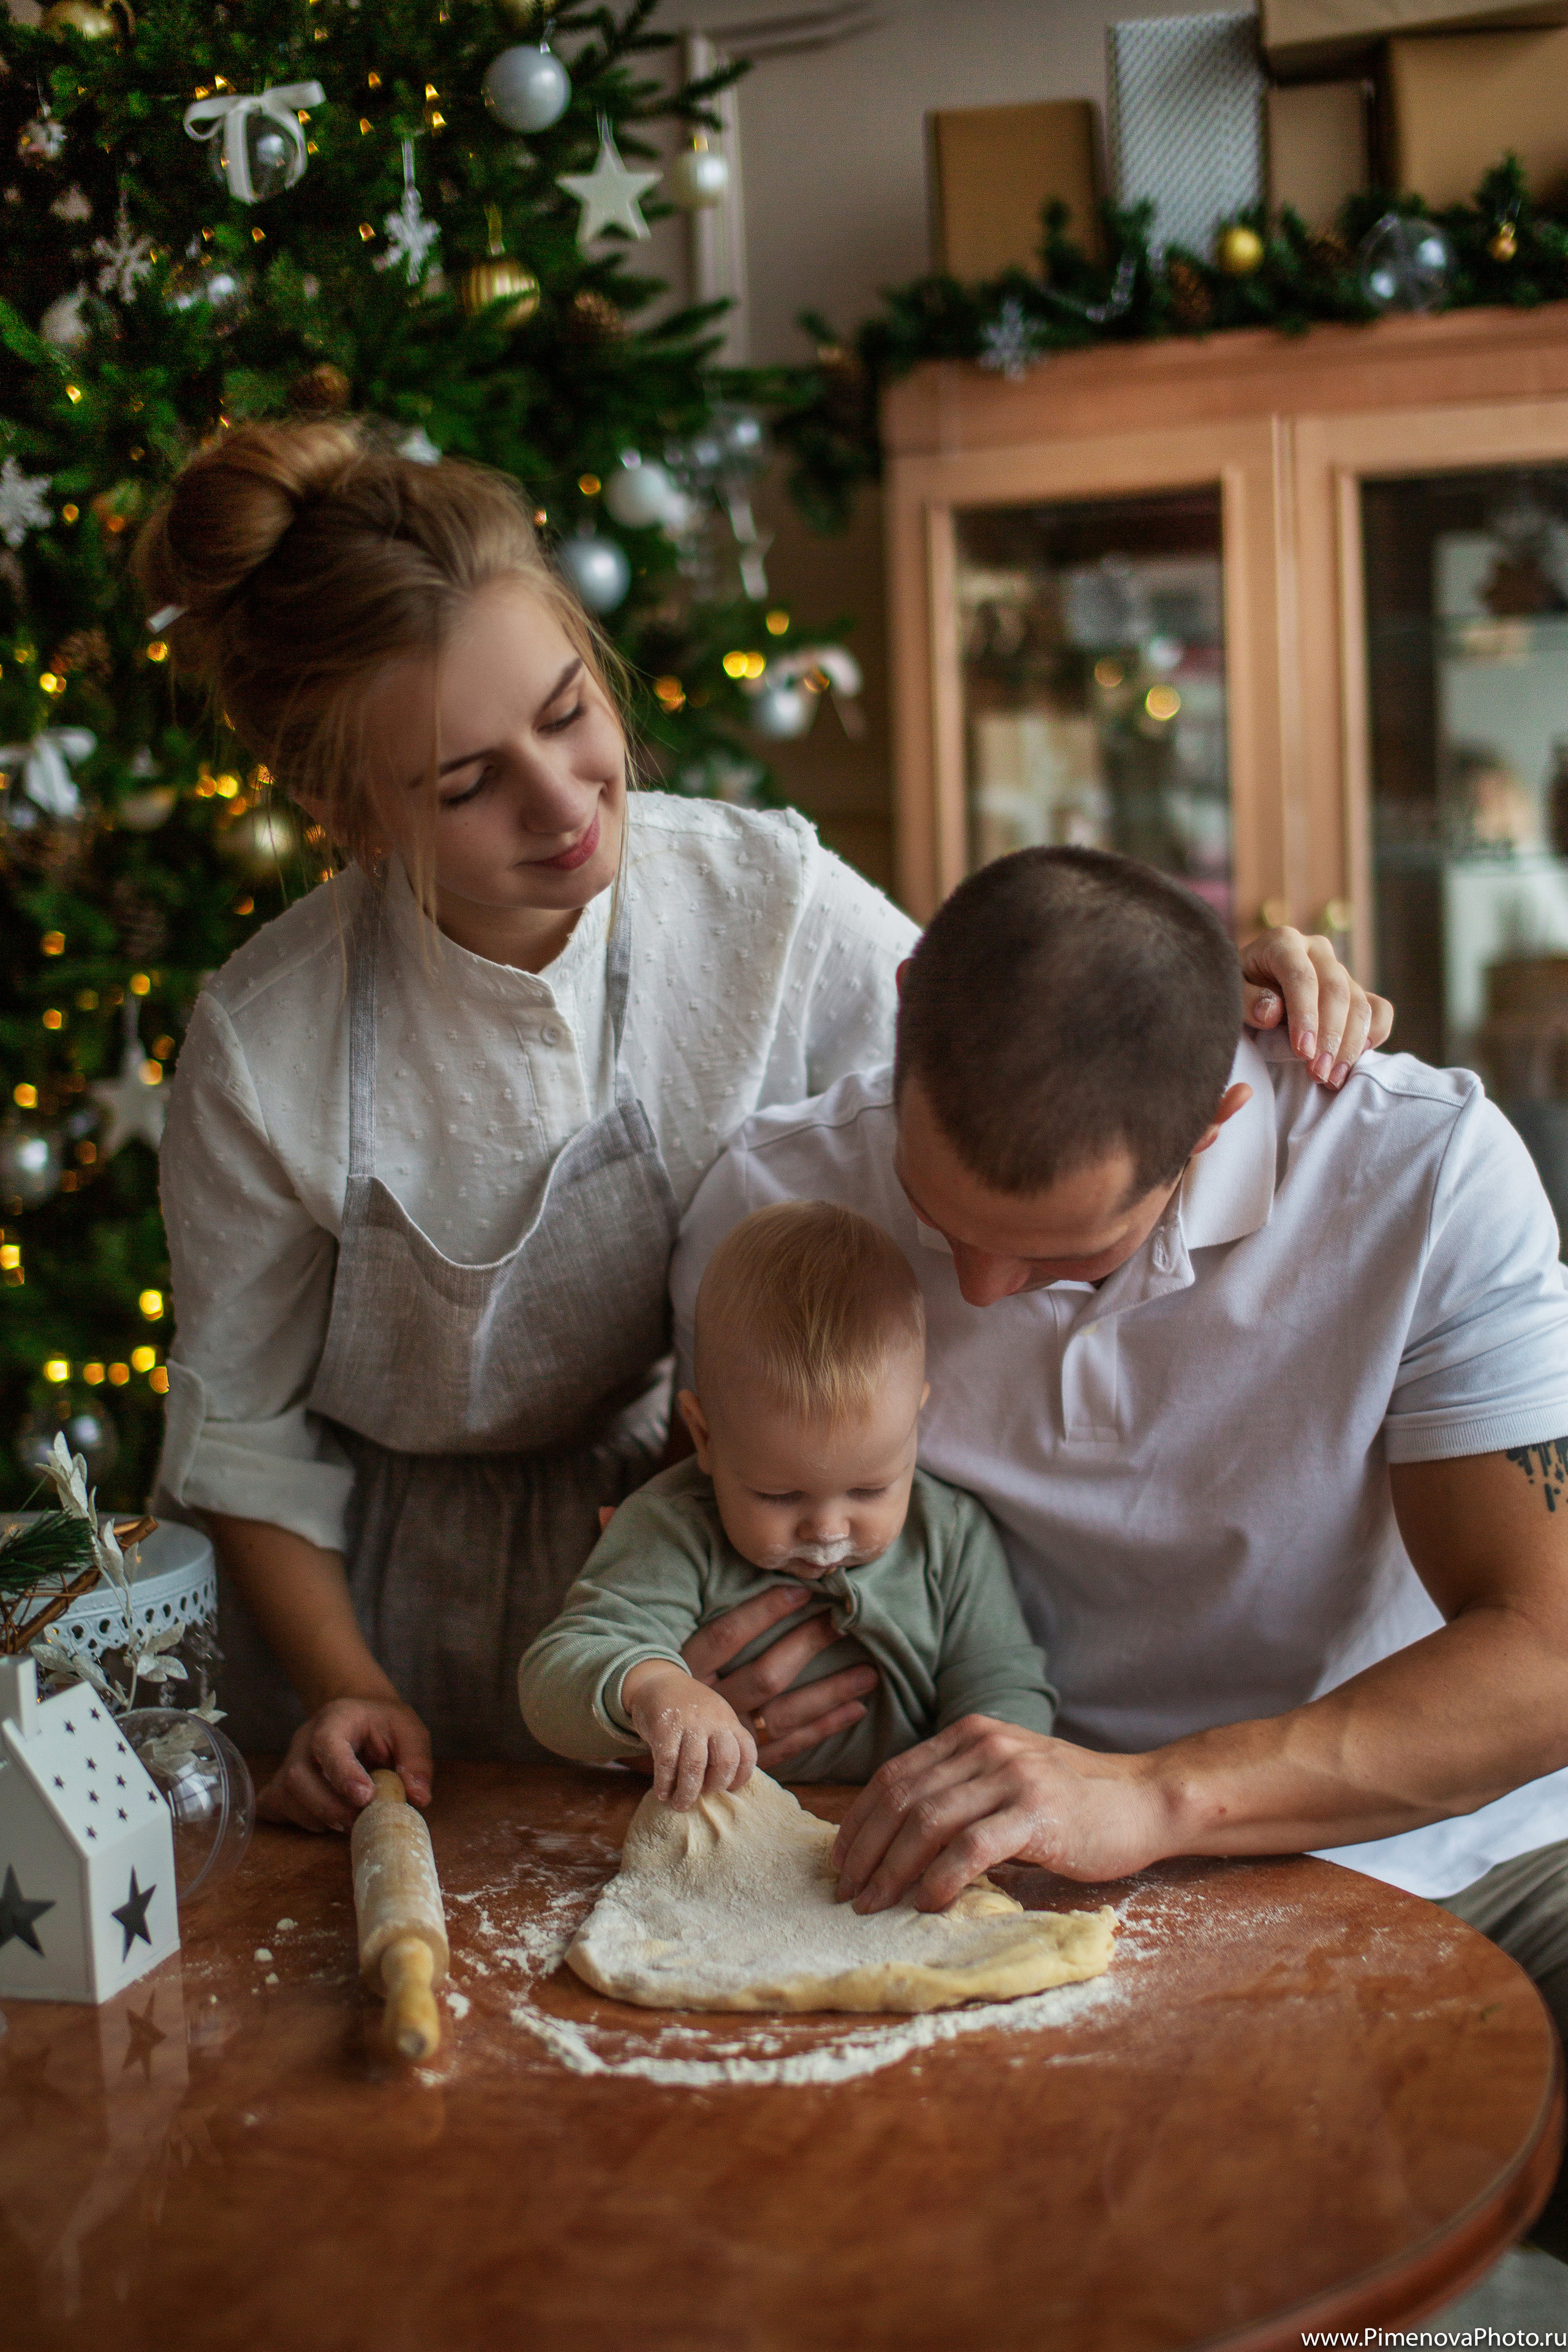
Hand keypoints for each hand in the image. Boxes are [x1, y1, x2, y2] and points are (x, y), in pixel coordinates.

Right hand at [257, 1696, 432, 1833]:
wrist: (358, 1715)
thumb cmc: (383, 1725)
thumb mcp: (409, 1730)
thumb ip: (416, 1760)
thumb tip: (418, 1798)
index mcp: (336, 1718)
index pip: (328, 1743)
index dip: (342, 1773)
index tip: (365, 1798)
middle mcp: (304, 1738)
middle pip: (297, 1777)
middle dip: (329, 1807)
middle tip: (359, 1821)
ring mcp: (288, 1761)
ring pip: (284, 1796)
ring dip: (317, 1818)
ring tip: (349, 1821)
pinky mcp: (281, 1782)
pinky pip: (275, 1807)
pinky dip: (297, 1821)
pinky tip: (324, 1820)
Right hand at [623, 1661, 756, 1808]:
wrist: (659, 1682)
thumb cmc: (691, 1710)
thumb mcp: (716, 1717)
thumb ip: (726, 1742)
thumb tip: (730, 1783)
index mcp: (729, 1721)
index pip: (747, 1753)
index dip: (741, 1777)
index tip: (729, 1788)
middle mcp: (713, 1721)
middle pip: (725, 1761)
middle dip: (715, 1786)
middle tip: (703, 1795)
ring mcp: (688, 1723)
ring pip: (695, 1765)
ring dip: (687, 1792)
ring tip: (680, 1804)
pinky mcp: (664, 1727)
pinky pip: (667, 1762)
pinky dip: (664, 1782)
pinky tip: (662, 1793)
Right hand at [681, 1585, 880, 1773]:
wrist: (660, 1758)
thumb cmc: (678, 1693)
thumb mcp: (681, 1657)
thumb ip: (712, 1634)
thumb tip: (769, 1591)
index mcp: (688, 1673)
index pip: (726, 1637)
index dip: (763, 1613)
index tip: (803, 1591)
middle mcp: (711, 1706)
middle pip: (764, 1674)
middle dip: (807, 1646)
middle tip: (844, 1623)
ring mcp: (730, 1738)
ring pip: (785, 1713)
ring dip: (830, 1692)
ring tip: (869, 1673)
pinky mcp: (748, 1763)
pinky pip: (792, 1745)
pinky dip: (824, 1727)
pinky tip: (856, 1710)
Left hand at [831, 1717, 1169, 1913]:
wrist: (1144, 1800)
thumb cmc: (1072, 1801)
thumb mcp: (1007, 1779)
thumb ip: (959, 1794)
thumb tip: (895, 1844)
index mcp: (970, 1735)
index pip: (894, 1775)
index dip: (859, 1820)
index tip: (840, 1861)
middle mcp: (985, 1747)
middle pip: (901, 1798)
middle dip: (865, 1849)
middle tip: (848, 1892)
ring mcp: (1011, 1776)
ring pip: (927, 1822)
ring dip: (892, 1869)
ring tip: (875, 1904)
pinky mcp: (1036, 1812)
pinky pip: (971, 1846)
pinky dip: (940, 1878)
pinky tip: (927, 1903)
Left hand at [1241, 927, 1391, 1090]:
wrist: (1248, 988)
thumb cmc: (1236, 992)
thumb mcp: (1229, 993)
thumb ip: (1246, 1000)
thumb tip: (1272, 1012)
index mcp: (1284, 943)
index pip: (1302, 977)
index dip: (1306, 1015)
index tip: (1303, 1051)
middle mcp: (1317, 951)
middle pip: (1336, 991)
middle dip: (1330, 1036)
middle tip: (1318, 1073)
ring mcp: (1340, 970)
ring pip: (1359, 1004)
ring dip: (1349, 1045)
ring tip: (1331, 1078)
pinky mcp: (1356, 991)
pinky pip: (1379, 1009)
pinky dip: (1374, 1034)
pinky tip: (1354, 1060)